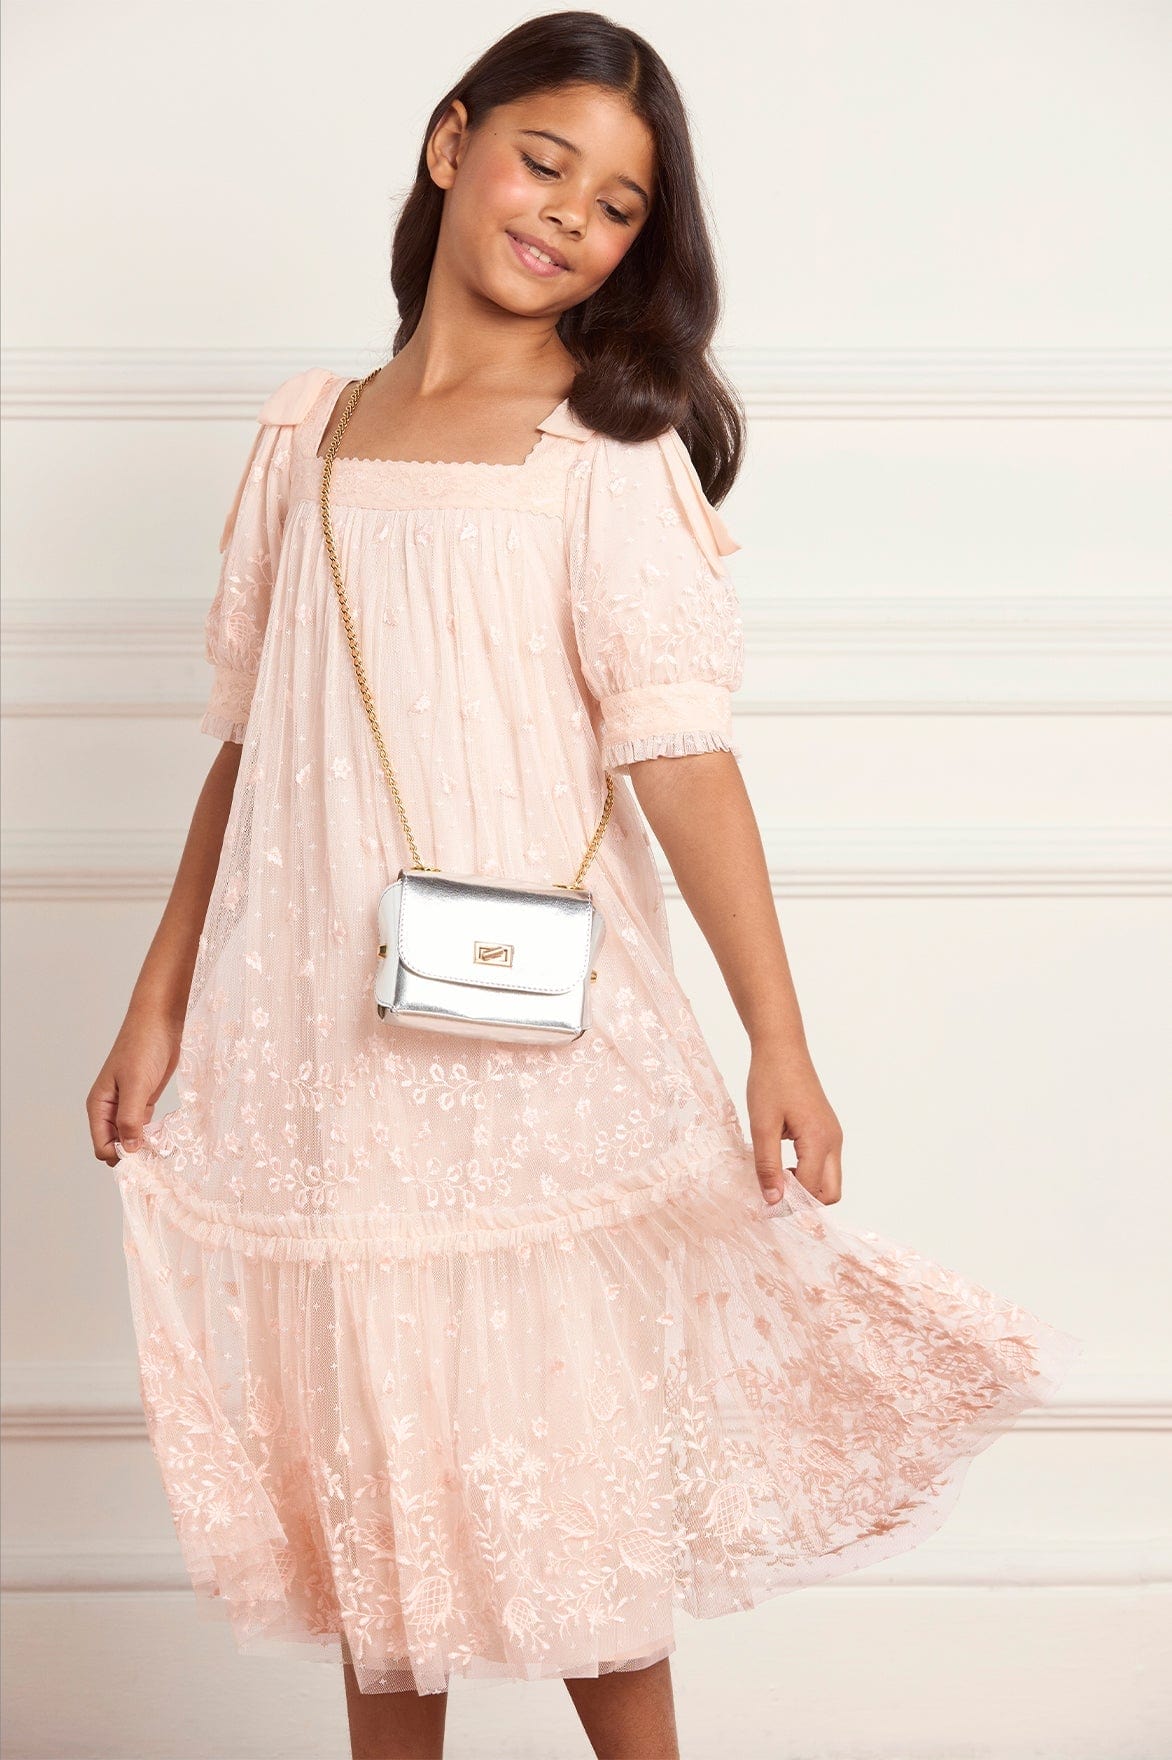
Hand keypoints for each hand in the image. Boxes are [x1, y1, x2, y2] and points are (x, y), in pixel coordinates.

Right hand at [87, 1009, 181, 1167]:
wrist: (160, 1022)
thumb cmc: (143, 1047)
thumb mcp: (136, 1084)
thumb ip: (130, 1118)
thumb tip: (129, 1150)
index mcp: (99, 1106)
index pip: (102, 1146)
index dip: (121, 1156)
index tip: (145, 1158)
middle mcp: (109, 1109)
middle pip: (116, 1145)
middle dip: (133, 1154)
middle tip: (158, 1156)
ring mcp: (127, 1105)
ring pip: (130, 1138)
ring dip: (144, 1146)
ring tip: (165, 1148)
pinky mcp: (144, 1100)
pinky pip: (143, 1126)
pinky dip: (152, 1135)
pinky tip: (167, 1137)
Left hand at [747, 1045, 842, 1206]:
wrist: (782, 1048)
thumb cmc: (770, 1081)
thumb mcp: (762, 1126)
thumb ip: (768, 1165)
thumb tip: (773, 1201)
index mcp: (820, 1140)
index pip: (810, 1190)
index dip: (787, 1201)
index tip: (762, 1199)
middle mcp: (834, 1141)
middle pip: (830, 1193)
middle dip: (804, 1201)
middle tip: (773, 1190)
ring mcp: (833, 1135)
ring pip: (828, 1180)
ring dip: (805, 1186)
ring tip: (774, 1174)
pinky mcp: (827, 1130)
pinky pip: (824, 1164)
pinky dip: (806, 1172)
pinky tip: (781, 1162)